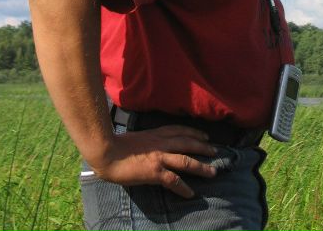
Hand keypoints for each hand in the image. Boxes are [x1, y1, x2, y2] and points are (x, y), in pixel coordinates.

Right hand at [90, 124, 217, 197]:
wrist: (107, 151)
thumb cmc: (117, 145)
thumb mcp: (137, 137)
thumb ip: (148, 140)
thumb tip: (153, 145)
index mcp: (156, 133)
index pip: (180, 130)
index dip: (194, 132)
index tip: (204, 135)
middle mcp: (161, 143)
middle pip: (188, 142)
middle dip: (203, 146)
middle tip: (215, 151)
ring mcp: (159, 157)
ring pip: (186, 160)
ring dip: (201, 167)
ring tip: (213, 172)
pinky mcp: (154, 171)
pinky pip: (174, 180)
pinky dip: (184, 187)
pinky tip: (190, 193)